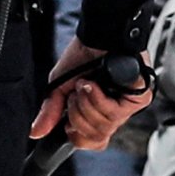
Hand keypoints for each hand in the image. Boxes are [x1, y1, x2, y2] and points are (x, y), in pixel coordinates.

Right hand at [28, 40, 153, 152]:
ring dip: (86, 103)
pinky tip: (94, 84)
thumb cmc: (83, 55)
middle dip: (77, 115)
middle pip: (96, 137)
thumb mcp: (60, 86)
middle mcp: (115, 112)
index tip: (68, 122)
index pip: (92, 142)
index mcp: (99, 112)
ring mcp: (128, 106)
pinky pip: (114, 113)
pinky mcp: (139, 98)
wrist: (98, 34)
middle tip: (76, 93)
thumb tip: (35, 132)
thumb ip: (51, 111)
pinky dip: (98, 99)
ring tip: (85, 83)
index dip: (77, 135)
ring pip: (104, 126)